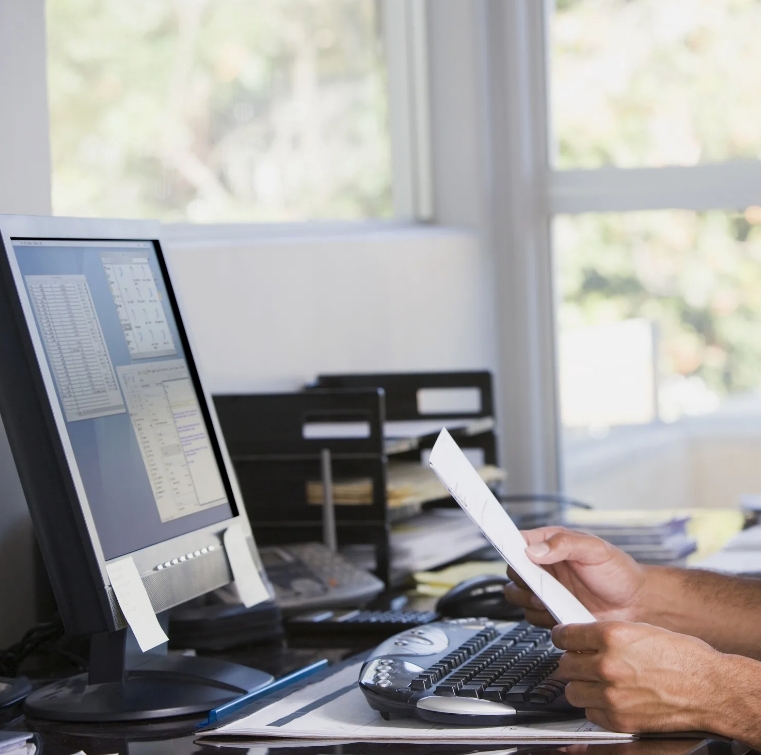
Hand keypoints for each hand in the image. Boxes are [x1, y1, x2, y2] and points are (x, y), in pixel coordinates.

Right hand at [503, 526, 646, 625]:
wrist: (636, 605)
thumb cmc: (619, 572)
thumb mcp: (594, 549)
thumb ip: (564, 543)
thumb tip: (534, 549)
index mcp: (550, 544)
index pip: (518, 542)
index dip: (510, 547)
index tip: (513, 555)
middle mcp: (544, 566)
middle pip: (513, 571)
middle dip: (521, 580)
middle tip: (540, 584)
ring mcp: (546, 590)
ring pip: (517, 595)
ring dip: (529, 600)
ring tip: (550, 600)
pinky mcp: (550, 611)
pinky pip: (531, 616)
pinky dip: (540, 616)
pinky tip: (558, 612)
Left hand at [553, 621, 723, 733]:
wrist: (711, 688)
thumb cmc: (683, 658)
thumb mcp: (640, 630)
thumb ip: (607, 635)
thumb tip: (584, 638)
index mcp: (611, 636)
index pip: (564, 636)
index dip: (562, 637)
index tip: (562, 639)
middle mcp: (607, 665)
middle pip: (565, 665)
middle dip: (572, 662)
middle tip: (581, 661)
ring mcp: (612, 695)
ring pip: (572, 691)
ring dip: (580, 685)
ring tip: (594, 681)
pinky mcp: (620, 720)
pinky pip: (590, 713)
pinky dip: (595, 706)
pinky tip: (608, 698)